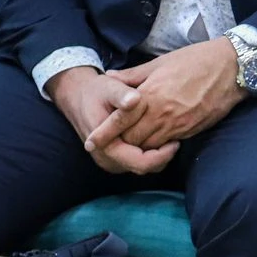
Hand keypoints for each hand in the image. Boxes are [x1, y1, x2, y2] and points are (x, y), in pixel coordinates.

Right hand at [47, 66, 178, 174]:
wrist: (78, 95)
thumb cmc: (97, 91)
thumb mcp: (110, 88)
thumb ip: (122, 95)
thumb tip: (134, 99)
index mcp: (106, 148)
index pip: (140, 163)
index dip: (161, 155)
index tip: (176, 141)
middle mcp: (108, 159)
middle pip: (144, 168)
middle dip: (162, 156)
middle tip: (178, 139)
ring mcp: (111, 160)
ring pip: (143, 166)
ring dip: (158, 155)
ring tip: (171, 137)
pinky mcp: (116, 156)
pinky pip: (138, 160)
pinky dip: (151, 152)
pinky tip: (160, 137)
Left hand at [97, 39, 244, 150]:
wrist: (232, 68)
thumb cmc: (196, 60)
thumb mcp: (161, 62)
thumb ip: (133, 75)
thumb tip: (110, 76)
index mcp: (151, 95)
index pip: (121, 121)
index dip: (105, 134)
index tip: (91, 143)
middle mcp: (162, 114)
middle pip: (132, 140)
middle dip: (120, 144)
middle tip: (110, 145)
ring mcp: (178, 125)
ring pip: (149, 147)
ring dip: (139, 147)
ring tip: (130, 146)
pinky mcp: (191, 130)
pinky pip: (168, 145)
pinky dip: (158, 147)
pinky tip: (154, 141)